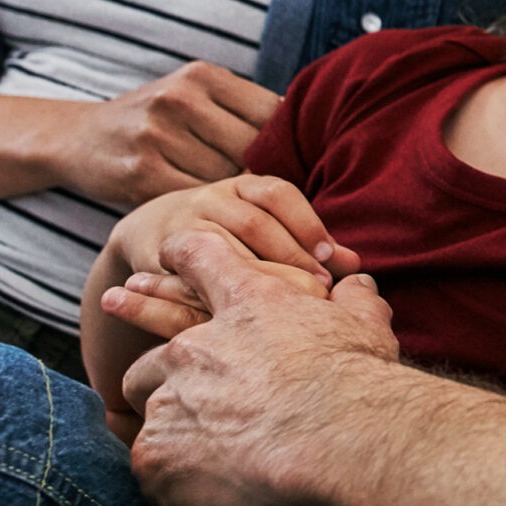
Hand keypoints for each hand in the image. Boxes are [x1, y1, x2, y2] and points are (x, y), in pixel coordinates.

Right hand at [59, 65, 283, 208]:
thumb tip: (306, 131)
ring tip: (248, 212)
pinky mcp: (140, 173)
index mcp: (202, 76)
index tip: (300, 167)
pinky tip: (212, 218)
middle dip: (267, 175)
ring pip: (224, 177)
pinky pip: (193, 198)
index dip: (288, 146)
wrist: (77, 138)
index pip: (269, 112)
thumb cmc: (154, 119)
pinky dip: (206, 211)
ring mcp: (157, 135)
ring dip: (237, 198)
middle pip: (250, 147)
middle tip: (276, 198)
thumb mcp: (192, 94)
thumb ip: (240, 109)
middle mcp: (180, 99)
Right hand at [109, 174, 356, 288]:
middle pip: (254, 222)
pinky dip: (218, 298)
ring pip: (223, 250)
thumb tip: (356, 265)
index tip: (333, 257)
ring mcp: (182, 225)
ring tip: (288, 308)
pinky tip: (242, 320)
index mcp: (242, 185)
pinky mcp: (158, 257)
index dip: (307, 223)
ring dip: (258, 279)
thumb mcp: (263, 228)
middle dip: (290, 256)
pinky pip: (189, 278)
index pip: (279, 194)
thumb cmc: (225, 236)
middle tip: (321, 290)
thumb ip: (306, 243)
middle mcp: (211, 198)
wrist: (149, 233)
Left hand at [122, 230, 399, 505]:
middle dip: (158, 376)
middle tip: (159, 380)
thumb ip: (355, 300)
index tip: (165, 254)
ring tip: (197, 461)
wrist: (341, 435)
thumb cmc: (359, 378)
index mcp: (244, 305)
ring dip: (169, 432)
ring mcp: (170, 402)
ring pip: (145, 413)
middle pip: (152, 356)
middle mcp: (195, 347)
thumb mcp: (365, 324)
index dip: (180, 255)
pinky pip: (152, 474)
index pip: (199, 257)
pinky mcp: (157, 458)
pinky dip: (177, 489)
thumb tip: (357, 284)